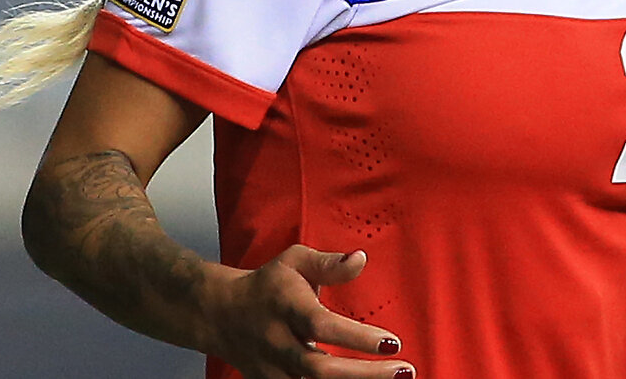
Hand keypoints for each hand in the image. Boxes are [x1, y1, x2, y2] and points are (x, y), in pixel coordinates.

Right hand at [203, 245, 414, 378]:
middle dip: (364, 375)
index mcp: (286, 307)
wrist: (220, 315)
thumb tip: (361, 259)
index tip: (393, 343)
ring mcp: (273, 370)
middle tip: (405, 371)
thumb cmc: (267, 285)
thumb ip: (329, 263)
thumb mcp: (295, 261)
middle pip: (319, 369)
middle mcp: (278, 343)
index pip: (322, 326)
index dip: (357, 337)